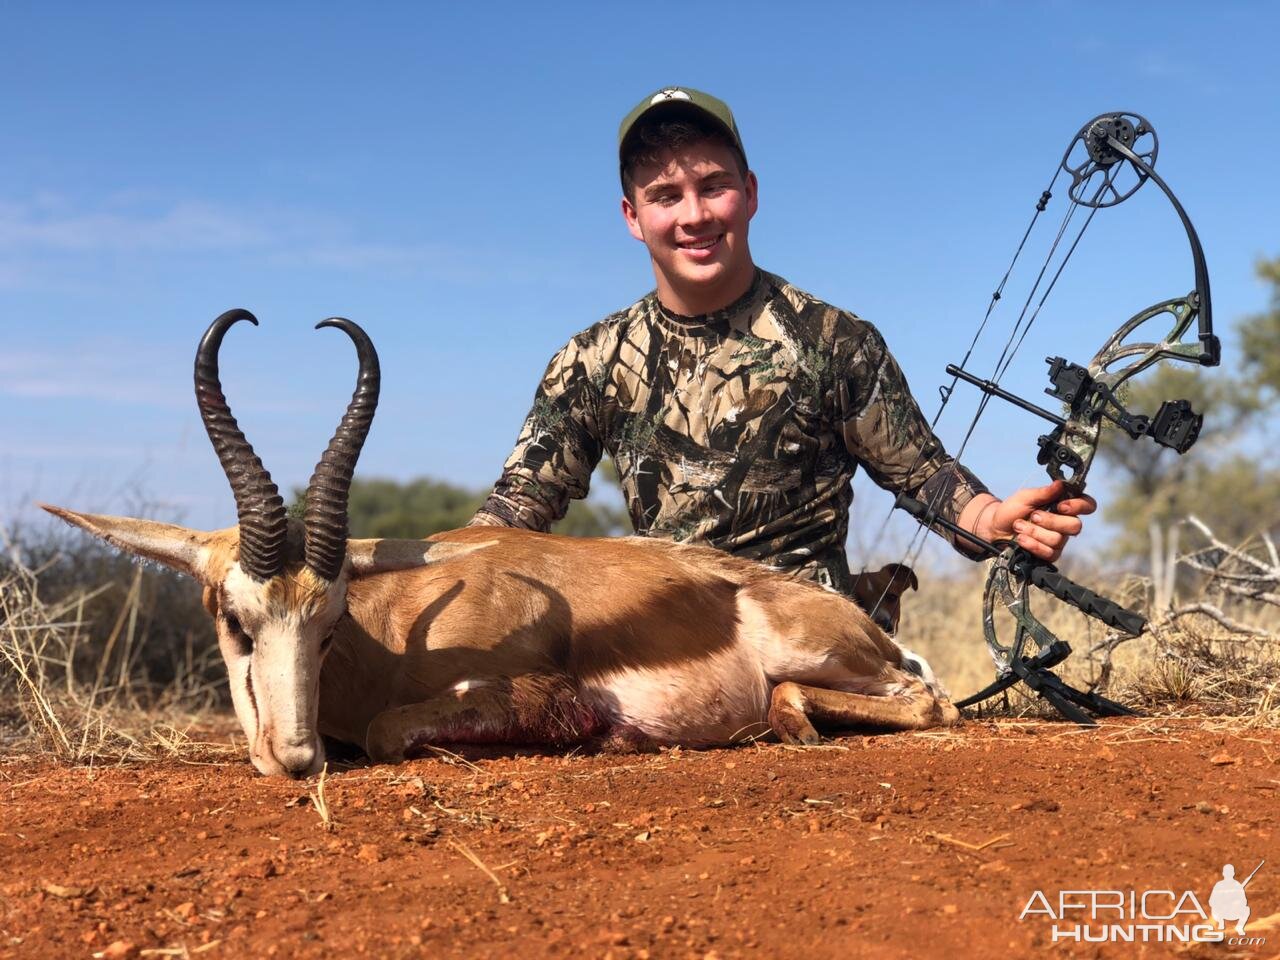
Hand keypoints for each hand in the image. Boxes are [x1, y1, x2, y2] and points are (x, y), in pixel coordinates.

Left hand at [972, 481, 1096, 561]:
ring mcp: (1059, 540)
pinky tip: (1021, 539)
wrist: (996, 528)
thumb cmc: (1012, 510)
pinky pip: (1049, 552)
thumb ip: (1043, 492)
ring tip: (1019, 526)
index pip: (1087, 505)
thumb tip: (1060, 484)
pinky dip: (1033, 545)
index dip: (1079, 506)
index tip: (1060, 505)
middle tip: (1033, 516)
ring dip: (1035, 532)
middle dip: (1051, 521)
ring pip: (1058, 539)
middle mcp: (1065, 523)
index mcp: (1063, 505)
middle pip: (1075, 525)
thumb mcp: (1025, 497)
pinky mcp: (1050, 554)